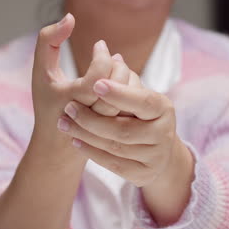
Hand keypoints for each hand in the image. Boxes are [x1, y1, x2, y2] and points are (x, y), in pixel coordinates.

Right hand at [31, 13, 130, 144]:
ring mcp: (104, 128)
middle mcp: (88, 117)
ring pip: (127, 100)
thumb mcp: (41, 73)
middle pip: (115, 88)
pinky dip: (129, 91)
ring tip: (119, 65)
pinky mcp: (116, 133)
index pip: (98, 78)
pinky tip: (123, 82)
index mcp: (68, 100)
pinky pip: (130, 110)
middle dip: (118, 67)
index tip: (100, 46)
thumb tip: (70, 18)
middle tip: (113, 56)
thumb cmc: (48, 105)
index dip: (102, 58)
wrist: (58, 147)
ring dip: (126, 78)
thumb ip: (48, 41)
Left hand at [58, 78, 193, 187]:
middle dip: (91, 118)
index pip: (142, 101)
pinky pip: (112, 165)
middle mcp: (164, 133)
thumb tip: (107, 53)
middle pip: (123, 129)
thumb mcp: (136, 94)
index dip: (120, 94)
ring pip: (114, 148)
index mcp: (164, 108)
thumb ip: (122, 77)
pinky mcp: (143, 175)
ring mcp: (155, 157)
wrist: (157, 153)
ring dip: (85, 134)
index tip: (95, 84)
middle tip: (68, 107)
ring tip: (64, 123)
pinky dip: (91, 152)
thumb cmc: (140, 115)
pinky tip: (75, 140)